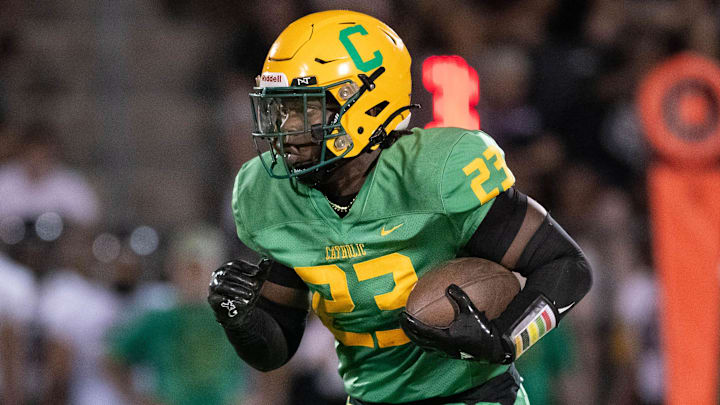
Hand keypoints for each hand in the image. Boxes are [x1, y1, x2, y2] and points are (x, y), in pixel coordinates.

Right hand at [208, 258, 270, 328]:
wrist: (239, 312)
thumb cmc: (246, 293)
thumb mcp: (256, 281)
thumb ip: (262, 271)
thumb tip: (269, 260)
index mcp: (227, 268)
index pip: (235, 264)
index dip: (246, 267)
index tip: (257, 271)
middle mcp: (218, 275)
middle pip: (229, 274)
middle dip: (243, 279)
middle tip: (256, 285)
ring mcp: (213, 287)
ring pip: (223, 285)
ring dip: (238, 289)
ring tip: (251, 295)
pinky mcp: (211, 299)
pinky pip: (218, 298)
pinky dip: (229, 300)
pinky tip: (241, 302)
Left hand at [399, 284, 514, 363]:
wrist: (493, 349)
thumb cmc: (482, 330)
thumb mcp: (472, 312)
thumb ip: (460, 298)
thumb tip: (450, 286)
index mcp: (445, 338)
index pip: (422, 330)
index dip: (410, 323)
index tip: (402, 315)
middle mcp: (442, 347)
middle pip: (418, 340)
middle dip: (408, 330)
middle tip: (401, 319)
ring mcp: (445, 352)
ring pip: (424, 345)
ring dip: (415, 336)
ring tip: (409, 327)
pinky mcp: (449, 353)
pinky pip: (431, 348)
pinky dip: (424, 341)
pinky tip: (425, 334)